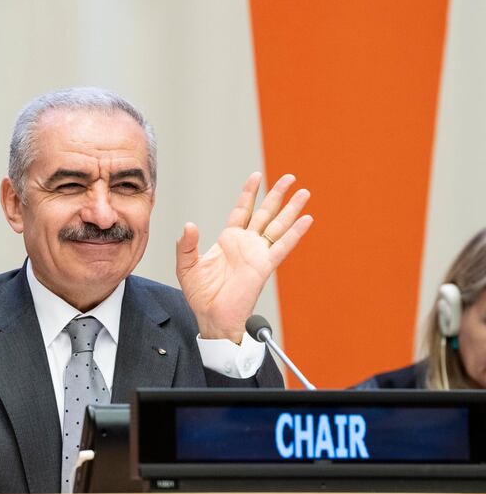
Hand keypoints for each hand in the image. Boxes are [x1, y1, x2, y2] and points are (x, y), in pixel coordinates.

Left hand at [176, 172, 312, 341]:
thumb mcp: (186, 266)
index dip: (249, 193)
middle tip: (289, 178)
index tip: (256, 176)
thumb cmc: (200, 295)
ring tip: (304, 192)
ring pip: (278, 225)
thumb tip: (189, 225)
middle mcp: (246, 244)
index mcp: (228, 240)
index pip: (242, 210)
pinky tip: (306, 219)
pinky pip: (282, 246)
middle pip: (265, 213)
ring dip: (291, 209)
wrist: (212, 316)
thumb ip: (186, 245)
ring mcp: (257, 254)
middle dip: (277, 195)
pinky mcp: (264, 266)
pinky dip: (295, 233)